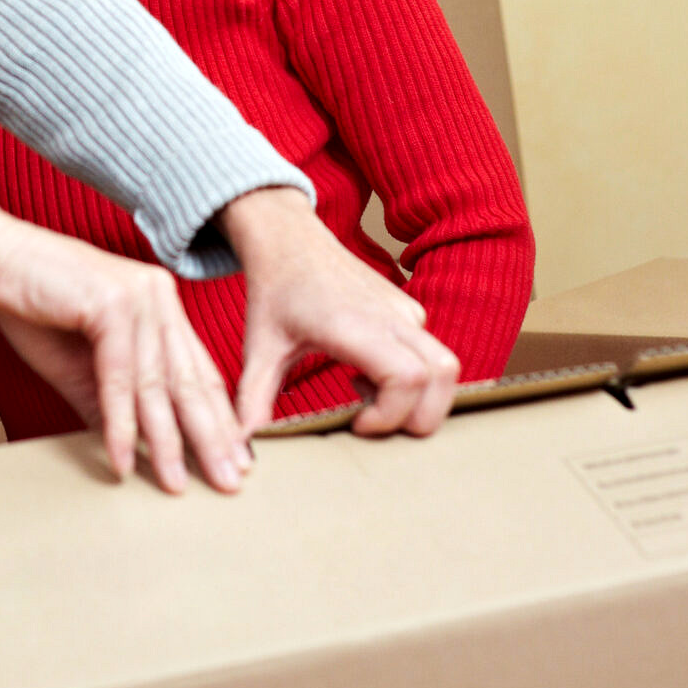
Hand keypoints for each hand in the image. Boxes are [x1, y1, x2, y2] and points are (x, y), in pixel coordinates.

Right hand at [0, 186, 250, 493]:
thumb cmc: (29, 304)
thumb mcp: (76, 365)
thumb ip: (107, 403)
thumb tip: (130, 449)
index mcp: (159, 305)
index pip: (197, 371)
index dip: (217, 419)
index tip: (232, 461)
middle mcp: (158, 297)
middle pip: (189, 380)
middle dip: (209, 438)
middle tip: (227, 484)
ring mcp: (138, 297)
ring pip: (157, 383)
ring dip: (166, 441)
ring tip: (174, 484)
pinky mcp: (110, 303)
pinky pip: (119, 375)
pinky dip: (119, 422)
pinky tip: (121, 458)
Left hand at [217, 186, 459, 436]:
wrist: (290, 243)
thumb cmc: (275, 294)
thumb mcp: (258, 348)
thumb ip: (252, 398)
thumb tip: (241, 445)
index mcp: (353, 324)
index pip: (406, 378)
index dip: (391, 415)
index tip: (356, 425)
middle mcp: (389, 315)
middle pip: (442, 377)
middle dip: (417, 417)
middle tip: (371, 422)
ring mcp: (404, 311)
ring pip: (445, 367)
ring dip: (420, 398)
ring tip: (368, 395)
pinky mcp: (410, 310)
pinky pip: (434, 355)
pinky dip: (414, 380)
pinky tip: (367, 375)